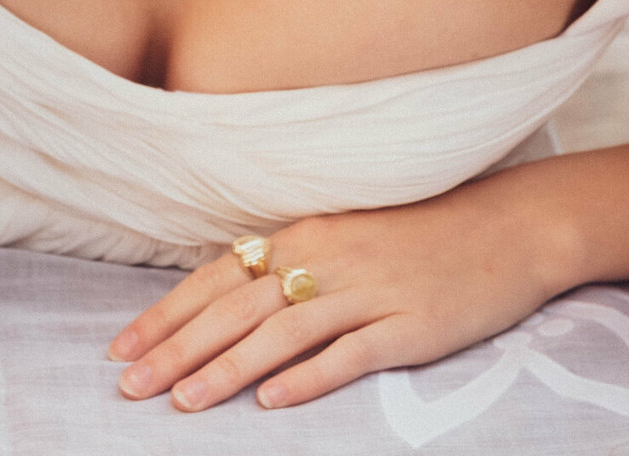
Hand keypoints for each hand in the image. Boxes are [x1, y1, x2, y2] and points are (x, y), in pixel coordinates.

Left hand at [106, 167, 568, 412]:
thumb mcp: (346, 235)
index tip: (120, 349)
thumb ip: (291, 262)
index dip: (167, 313)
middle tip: (128, 386)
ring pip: (281, 332)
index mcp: (305, 232)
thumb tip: (227, 299)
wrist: (507, 226)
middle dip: (177, 348)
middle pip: (237, 306)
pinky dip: (307, 378)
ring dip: (227, 369)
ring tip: (182, 403)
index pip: (218, 276)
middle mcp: (327, 257)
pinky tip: (273, 402)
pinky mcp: (409, 325)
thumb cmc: (422, 232)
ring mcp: (368, 291)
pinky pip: (349, 354)